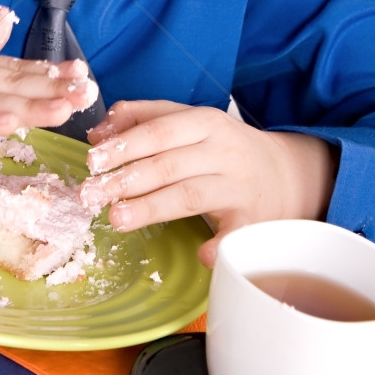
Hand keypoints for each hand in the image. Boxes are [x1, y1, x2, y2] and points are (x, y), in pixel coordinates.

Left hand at [80, 100, 337, 267]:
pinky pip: (235, 233)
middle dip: (127, 178)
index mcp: (204, 121)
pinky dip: (220, 245)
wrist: (284, 172)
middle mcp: (223, 151)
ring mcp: (238, 186)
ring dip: (151, 207)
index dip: (124, 145)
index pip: (158, 130)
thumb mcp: (189, 121)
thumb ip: (144, 119)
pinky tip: (201, 254)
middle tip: (91, 193)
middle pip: (169, 164)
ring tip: (116, 217)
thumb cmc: (222, 147)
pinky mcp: (251, 219)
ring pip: (190, 195)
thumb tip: (98, 134)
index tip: (93, 160)